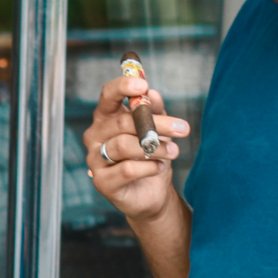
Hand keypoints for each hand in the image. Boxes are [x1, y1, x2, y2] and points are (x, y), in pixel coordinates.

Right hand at [82, 74, 188, 222]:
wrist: (151, 192)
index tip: (143, 85)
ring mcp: (95, 159)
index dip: (122, 87)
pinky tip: (159, 167)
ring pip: (124, 146)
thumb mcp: (158, 129)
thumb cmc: (151, 156)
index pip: (107, 96)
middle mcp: (95, 136)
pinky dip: (149, 167)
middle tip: (183, 128)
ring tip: (174, 151)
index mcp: (105, 118)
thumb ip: (154, 111)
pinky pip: (127, 170)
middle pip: (122, 123)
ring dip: (155, 148)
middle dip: (157, 124)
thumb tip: (153, 94)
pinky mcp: (101, 182)